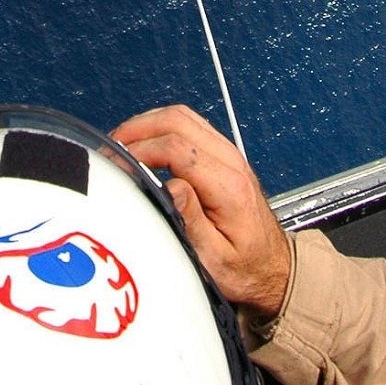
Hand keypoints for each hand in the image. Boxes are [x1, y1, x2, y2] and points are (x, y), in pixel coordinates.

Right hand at [111, 104, 291, 317]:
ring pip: (183, 116)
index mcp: (229, 187)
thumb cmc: (245, 268)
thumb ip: (191, 221)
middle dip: (138, 129)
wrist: (273, 267)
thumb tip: (169, 187)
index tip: (118, 164)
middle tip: (112, 148)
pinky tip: (145, 143)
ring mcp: (230, 154)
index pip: (177, 147)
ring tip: (122, 143)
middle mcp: (232, 162)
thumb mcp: (214, 259)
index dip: (141, 149)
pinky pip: (190, 125)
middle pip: (178, 120)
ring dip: (148, 124)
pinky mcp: (224, 155)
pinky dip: (161, 127)